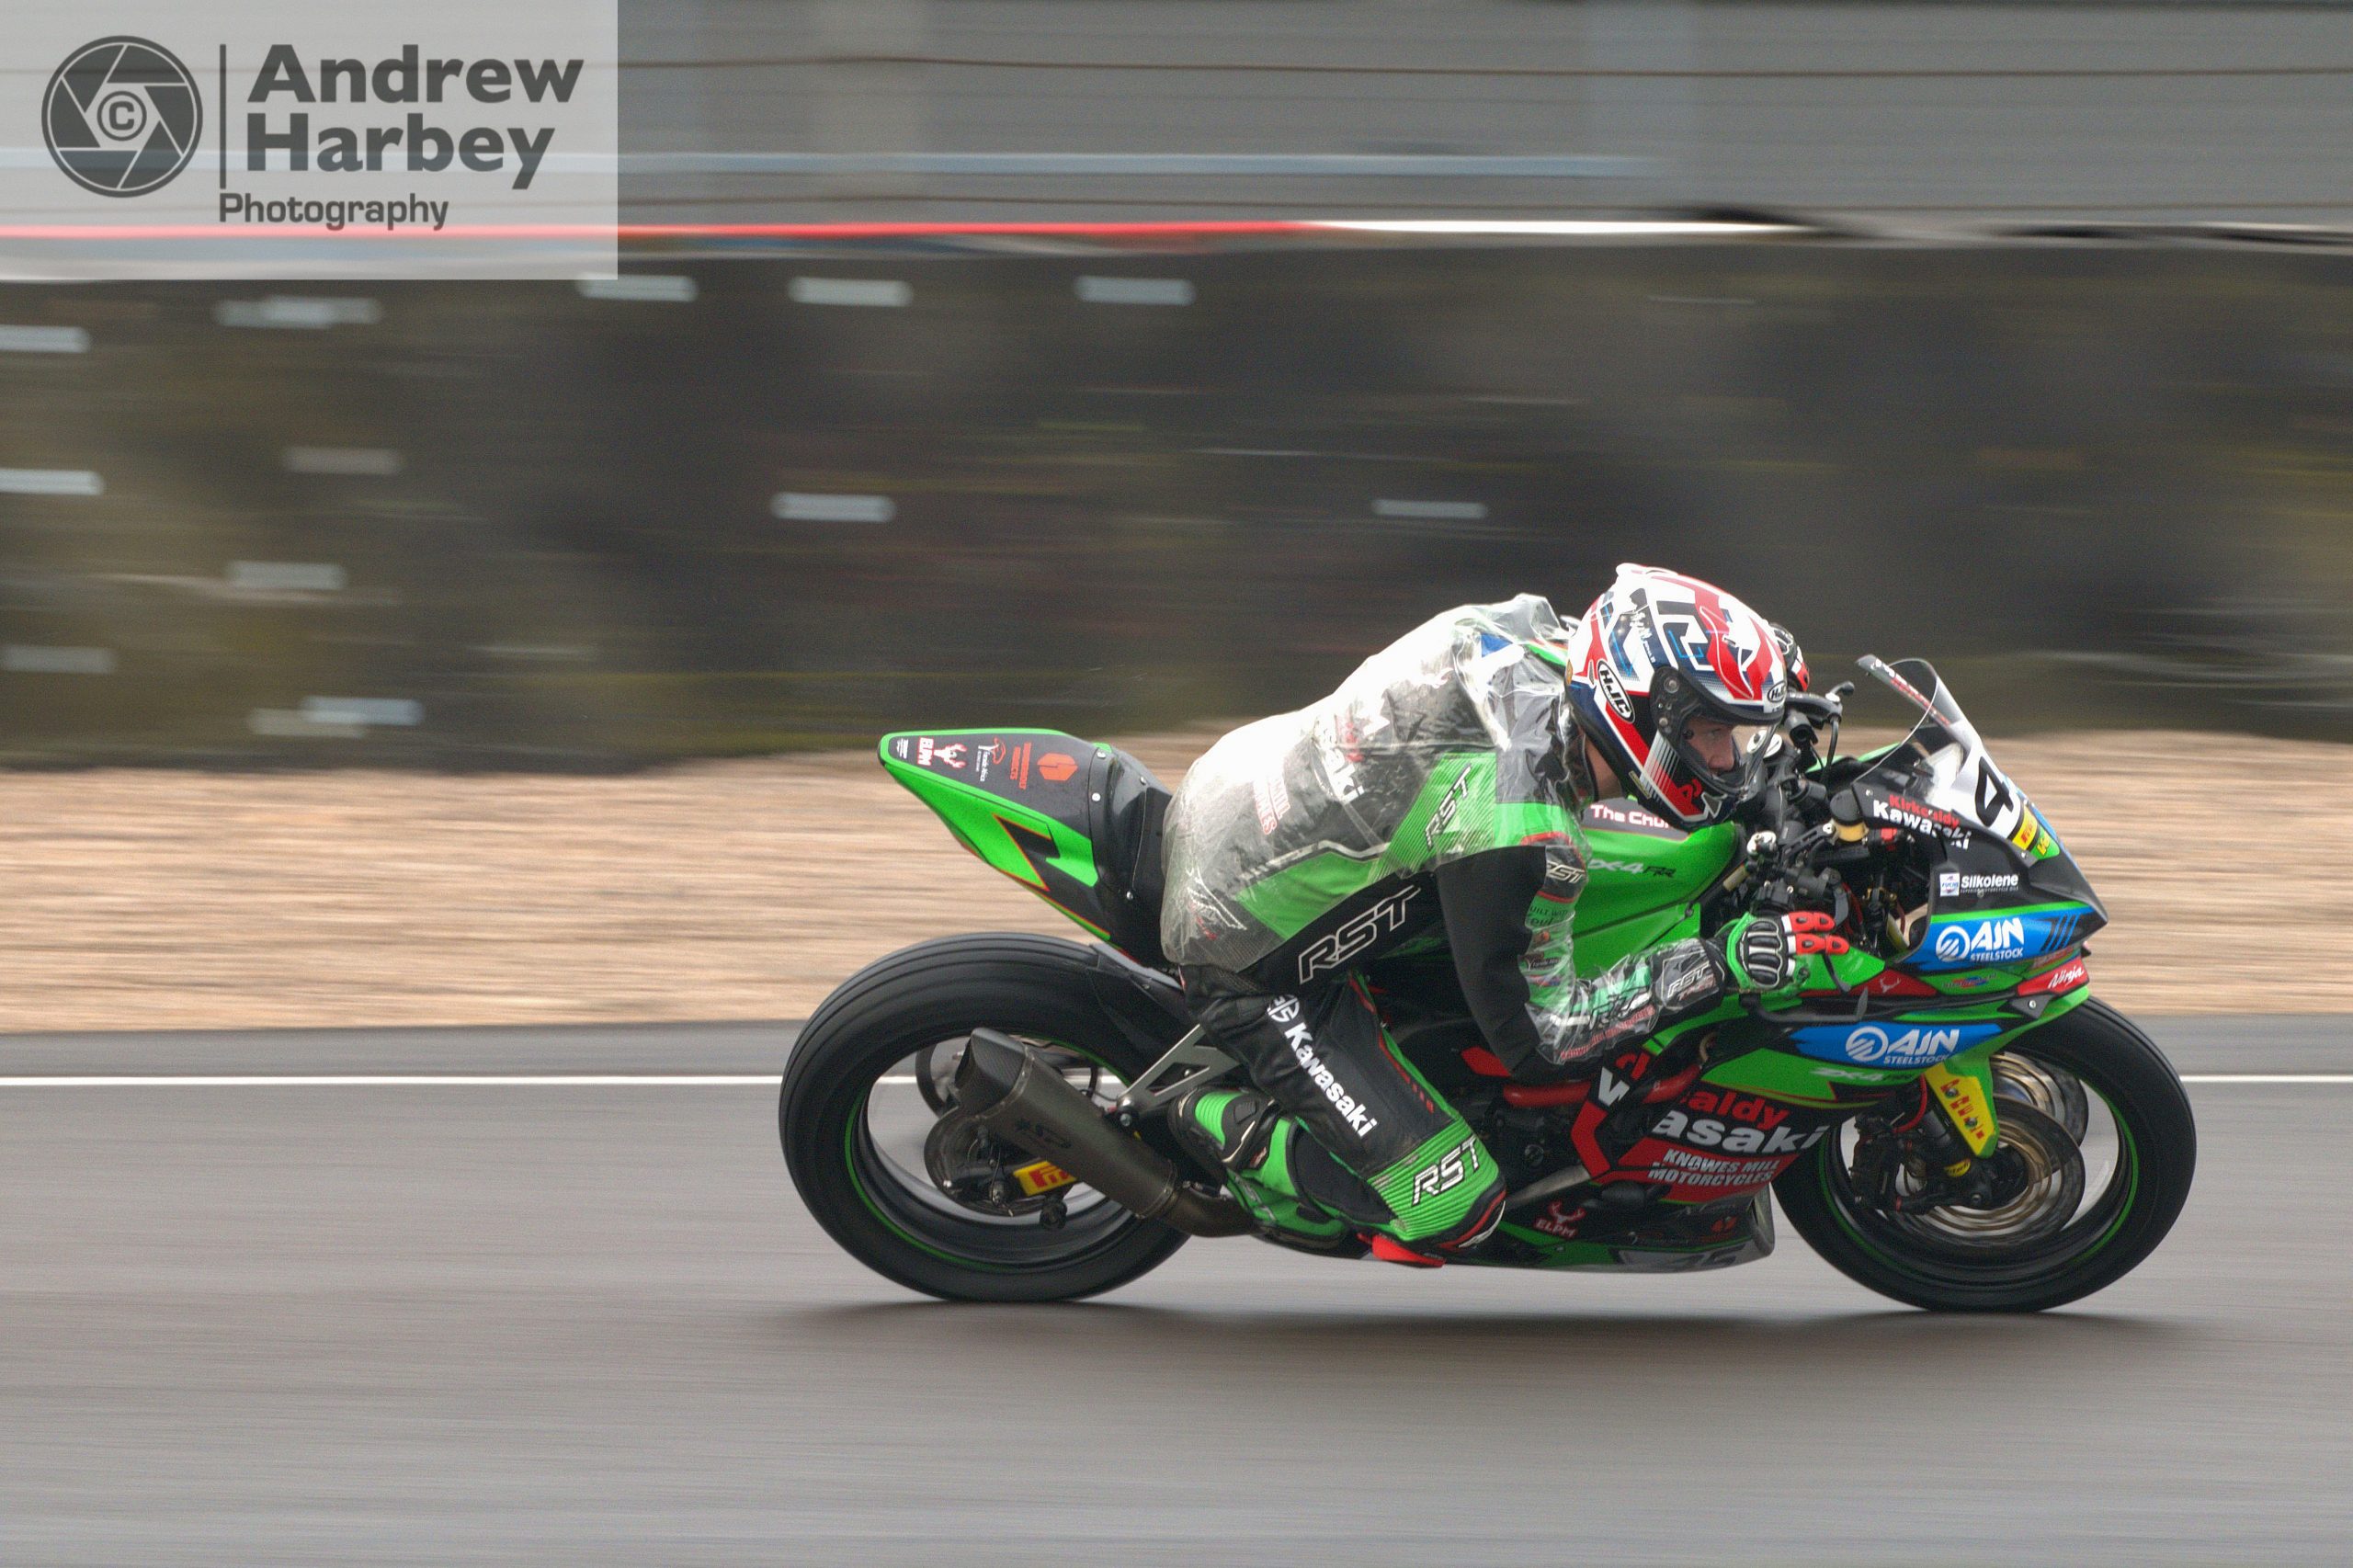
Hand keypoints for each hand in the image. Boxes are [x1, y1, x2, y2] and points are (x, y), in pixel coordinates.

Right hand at [1716, 910, 1848, 996]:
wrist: (1721, 962)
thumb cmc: (1732, 943)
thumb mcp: (1750, 925)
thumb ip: (1768, 926)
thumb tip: (1783, 926)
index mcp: (1771, 926)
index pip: (1798, 921)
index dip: (1816, 921)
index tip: (1828, 922)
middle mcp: (1776, 941)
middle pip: (1806, 940)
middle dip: (1826, 943)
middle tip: (1840, 945)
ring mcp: (1776, 958)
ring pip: (1802, 958)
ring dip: (1815, 957)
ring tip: (1829, 955)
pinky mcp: (1774, 974)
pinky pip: (1790, 973)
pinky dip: (1795, 972)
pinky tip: (1797, 971)